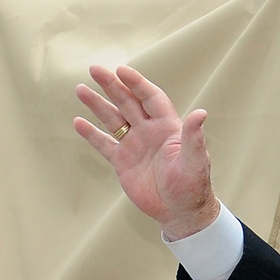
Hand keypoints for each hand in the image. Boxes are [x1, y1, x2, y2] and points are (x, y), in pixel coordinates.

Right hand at [73, 65, 219, 239]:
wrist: (180, 211)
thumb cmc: (193, 185)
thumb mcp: (194, 160)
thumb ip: (194, 136)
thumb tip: (201, 112)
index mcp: (168, 127)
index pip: (151, 98)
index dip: (137, 84)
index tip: (121, 70)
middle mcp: (150, 132)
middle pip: (128, 102)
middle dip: (112, 85)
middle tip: (94, 69)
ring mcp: (135, 145)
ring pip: (113, 119)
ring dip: (97, 104)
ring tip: (80, 88)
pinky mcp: (123, 162)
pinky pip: (104, 144)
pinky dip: (91, 134)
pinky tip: (78, 122)